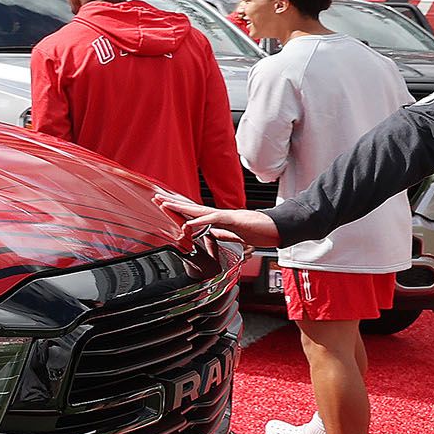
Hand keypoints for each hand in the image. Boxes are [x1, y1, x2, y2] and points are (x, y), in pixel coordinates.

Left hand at [155, 190, 275, 251]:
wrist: (277, 228)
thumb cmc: (259, 231)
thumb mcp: (234, 236)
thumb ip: (222, 234)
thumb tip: (210, 235)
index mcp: (218, 220)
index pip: (193, 213)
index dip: (178, 209)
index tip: (163, 205)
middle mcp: (219, 215)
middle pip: (191, 207)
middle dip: (172, 203)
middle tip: (155, 198)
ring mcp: (226, 216)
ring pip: (198, 210)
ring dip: (181, 207)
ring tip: (164, 205)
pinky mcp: (234, 220)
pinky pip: (214, 220)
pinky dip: (200, 221)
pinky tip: (188, 223)